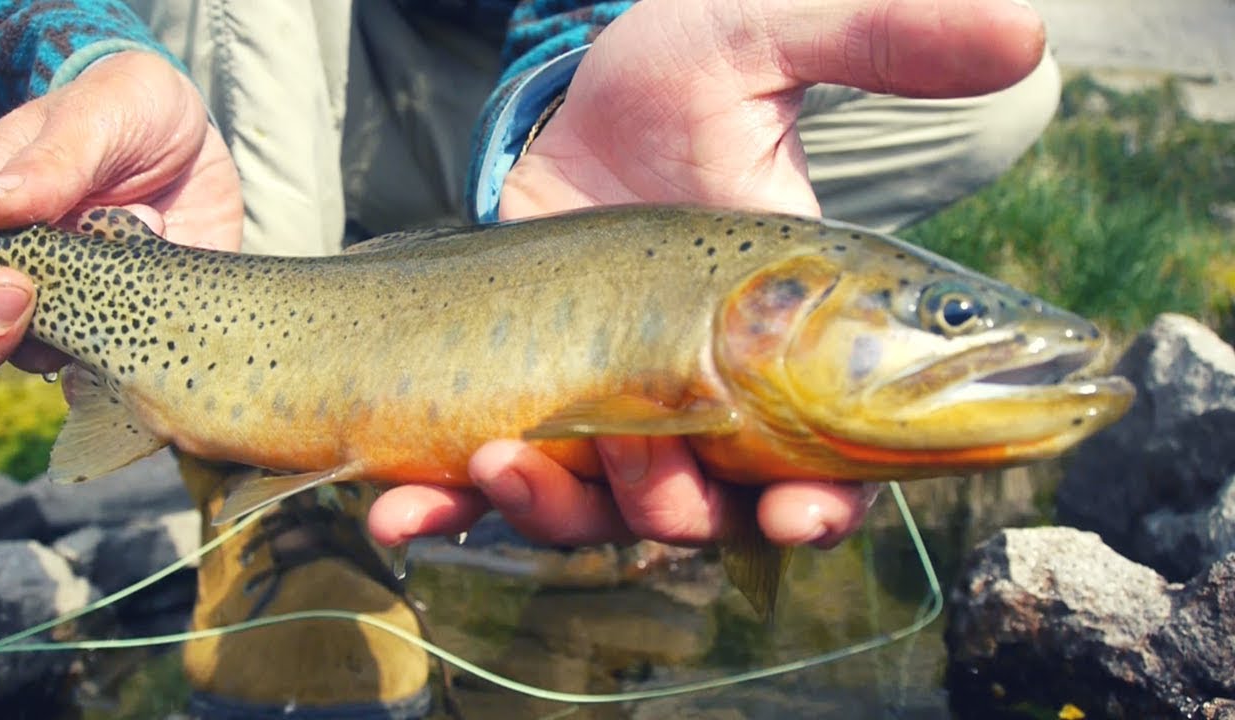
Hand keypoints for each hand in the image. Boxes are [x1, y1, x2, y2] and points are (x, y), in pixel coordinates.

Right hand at [0, 50, 241, 372]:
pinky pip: (140, 359)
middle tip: (32, 301)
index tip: (7, 286)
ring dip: (91, 330)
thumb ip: (49, 160)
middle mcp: (37, 276)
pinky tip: (165, 318)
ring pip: (62, 357)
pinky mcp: (152, 316)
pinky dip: (147, 351)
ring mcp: (94, 302)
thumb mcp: (93, 116)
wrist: (192, 128)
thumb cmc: (122, 109)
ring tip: (137, 243)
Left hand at [367, 0, 1044, 547]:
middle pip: (703, 511)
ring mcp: (602, 411)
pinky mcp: (517, 405)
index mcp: (780, 348)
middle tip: (646, 468)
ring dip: (551, 512)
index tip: (802, 510)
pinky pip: (484, 487)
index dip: (822, 504)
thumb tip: (1026, 33)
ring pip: (593, 513)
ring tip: (501, 461)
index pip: (825, 462)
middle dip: (673, 509)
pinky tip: (397, 507)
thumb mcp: (759, 43)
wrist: (558, 101)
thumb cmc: (673, 76)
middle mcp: (700, 400)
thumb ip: (880, 38)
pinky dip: (444, 508)